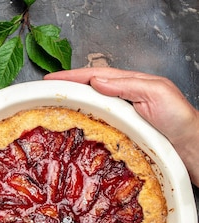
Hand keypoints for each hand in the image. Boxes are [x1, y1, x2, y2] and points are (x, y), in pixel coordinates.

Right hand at [44, 68, 198, 184]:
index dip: (70, 77)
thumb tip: (97, 80)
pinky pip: (93, 124)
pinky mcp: (117, 131)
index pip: (93, 75)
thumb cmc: (177, 117)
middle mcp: (120, 97)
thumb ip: (128, 85)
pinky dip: (78, 122)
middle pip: (86, 89)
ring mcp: (118, 114)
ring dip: (68, 104)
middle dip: (64, 88)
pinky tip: (68, 127)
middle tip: (42, 91)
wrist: (188, 144)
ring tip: (49, 106)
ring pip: (87, 106)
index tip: (50, 79)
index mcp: (128, 83)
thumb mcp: (156, 93)